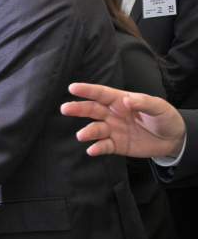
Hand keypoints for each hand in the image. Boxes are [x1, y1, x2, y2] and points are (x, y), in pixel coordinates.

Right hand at [61, 83, 185, 157]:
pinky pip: (104, 146)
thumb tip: (127, 100)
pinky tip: (91, 150)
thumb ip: (144, 102)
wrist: (172, 139)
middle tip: (65, 109)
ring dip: (87, 132)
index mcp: (120, 100)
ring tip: (81, 136)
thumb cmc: (164, 117)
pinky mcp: (117, 145)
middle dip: (78, 108)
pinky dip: (97, 148)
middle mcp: (112, 114)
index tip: (72, 88)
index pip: (101, 93)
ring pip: (96, 129)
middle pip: (92, 110)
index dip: (87, 90)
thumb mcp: (159, 107)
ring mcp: (113, 130)